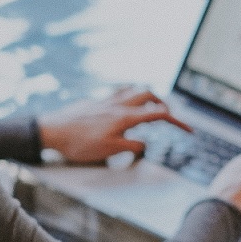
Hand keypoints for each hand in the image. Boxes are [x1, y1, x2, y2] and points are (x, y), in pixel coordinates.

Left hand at [37, 87, 182, 163]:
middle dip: (164, 104)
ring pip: (135, 90)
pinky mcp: (96, 101)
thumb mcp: (109, 151)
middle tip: (170, 117)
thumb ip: (131, 145)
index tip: (189, 131)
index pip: (158, 114)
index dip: (177, 122)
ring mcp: (107, 100)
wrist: (52, 130)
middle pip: (150, 95)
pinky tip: (126, 105)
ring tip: (152, 109)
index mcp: (125, 117)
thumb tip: (145, 143)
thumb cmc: (79, 143)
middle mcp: (118, 104)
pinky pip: (119, 93)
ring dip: (148, 97)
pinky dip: (130, 96)